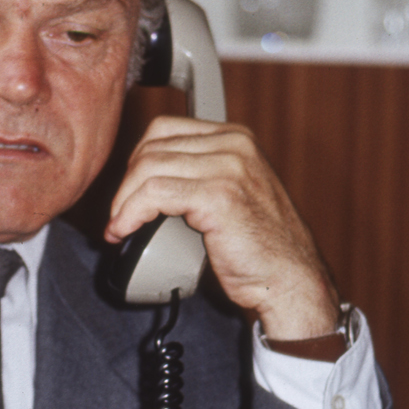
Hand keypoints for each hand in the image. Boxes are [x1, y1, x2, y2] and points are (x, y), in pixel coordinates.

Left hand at [106, 116, 339, 339]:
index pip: (164, 129)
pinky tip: (123, 231)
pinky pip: (154, 194)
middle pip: (152, 147)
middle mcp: (234, 145)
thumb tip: (143, 180)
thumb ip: (197, 175)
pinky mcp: (219, 195)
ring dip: (123, 202)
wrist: (290, 279)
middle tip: (119, 214)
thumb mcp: (229, 194)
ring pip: (148, 169)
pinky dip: (129, 214)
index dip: (136, 161)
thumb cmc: (259, 248)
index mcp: (236, 138)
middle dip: (126, 184)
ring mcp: (229, 167)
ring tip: (119, 227)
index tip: (127, 192)